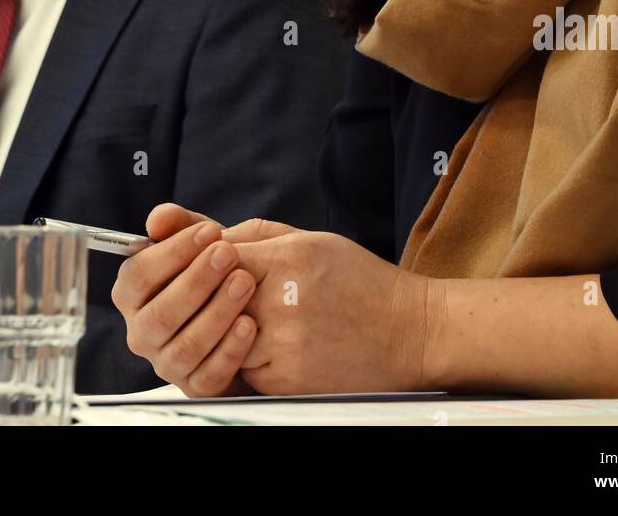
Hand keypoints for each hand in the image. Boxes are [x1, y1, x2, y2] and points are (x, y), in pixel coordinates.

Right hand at [111, 202, 291, 395]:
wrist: (246, 313)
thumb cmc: (214, 274)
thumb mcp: (201, 244)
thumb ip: (181, 226)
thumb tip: (158, 218)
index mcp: (134, 295)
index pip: (137, 275)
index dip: (172, 251)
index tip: (209, 231)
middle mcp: (142, 331)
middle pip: (159, 313)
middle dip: (197, 281)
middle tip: (229, 254)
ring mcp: (166, 362)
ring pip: (185, 345)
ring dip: (216, 312)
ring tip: (244, 282)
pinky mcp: (194, 386)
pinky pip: (209, 374)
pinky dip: (230, 350)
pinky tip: (250, 324)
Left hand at [224, 223, 432, 394]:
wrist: (409, 333)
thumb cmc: (359, 281)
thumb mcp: (313, 241)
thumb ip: (258, 235)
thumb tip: (209, 238)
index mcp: (288, 258)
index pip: (219, 256)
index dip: (211, 261)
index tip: (216, 265)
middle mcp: (282, 301)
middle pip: (216, 298)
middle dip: (216, 296)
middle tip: (232, 296)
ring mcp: (283, 345)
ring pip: (225, 336)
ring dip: (231, 330)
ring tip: (261, 321)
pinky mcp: (286, 381)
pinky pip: (245, 369)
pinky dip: (252, 359)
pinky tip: (278, 346)